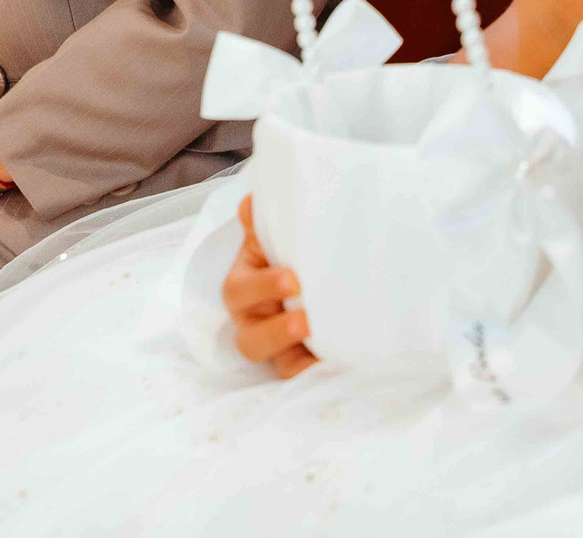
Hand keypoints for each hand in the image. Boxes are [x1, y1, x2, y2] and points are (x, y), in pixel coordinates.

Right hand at [225, 197, 316, 376]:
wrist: (318, 271)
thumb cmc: (288, 252)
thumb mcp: (276, 236)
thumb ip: (262, 222)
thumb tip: (251, 202)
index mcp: (244, 286)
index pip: (239, 293)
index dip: (262, 288)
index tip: (293, 279)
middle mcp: (255, 322)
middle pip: (250, 340)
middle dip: (276, 331)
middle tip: (306, 318)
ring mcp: (278, 351)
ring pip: (278, 366)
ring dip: (299, 359)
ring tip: (322, 344)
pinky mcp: (301, 366)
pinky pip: (306, 381)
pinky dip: (320, 375)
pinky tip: (342, 366)